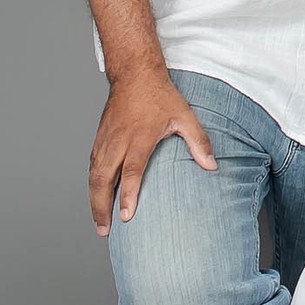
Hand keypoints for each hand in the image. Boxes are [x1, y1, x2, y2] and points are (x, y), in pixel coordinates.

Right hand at [88, 71, 217, 234]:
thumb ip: (198, 141)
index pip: (131, 171)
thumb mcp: (184, 116)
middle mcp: (118, 141)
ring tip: (100, 222)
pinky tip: (97, 198)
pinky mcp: (99, 139)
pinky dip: (92, 185)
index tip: (126, 216)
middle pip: (103, 179)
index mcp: (139, 137)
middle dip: (102, 207)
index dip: (128, 195)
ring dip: (94, 200)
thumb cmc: (160, 96)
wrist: (134, 74)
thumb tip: (212, 165)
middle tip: (105, 230)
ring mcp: (105, 140)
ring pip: (94, 175)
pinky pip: (92, 166)